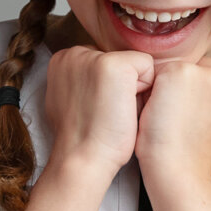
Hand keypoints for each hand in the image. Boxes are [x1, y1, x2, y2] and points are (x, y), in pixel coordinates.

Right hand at [43, 46, 154, 177]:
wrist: (83, 158)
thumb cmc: (83, 137)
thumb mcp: (71, 99)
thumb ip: (82, 80)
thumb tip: (98, 76)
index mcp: (63, 59)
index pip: (103, 59)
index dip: (109, 85)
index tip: (97, 108)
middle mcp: (74, 52)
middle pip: (119, 59)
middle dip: (120, 84)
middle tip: (106, 111)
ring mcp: (93, 57)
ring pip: (133, 63)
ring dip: (132, 87)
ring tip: (115, 110)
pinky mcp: (113, 65)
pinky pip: (147, 66)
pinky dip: (144, 89)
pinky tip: (126, 108)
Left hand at [135, 55, 210, 181]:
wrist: (178, 166)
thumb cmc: (196, 145)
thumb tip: (209, 70)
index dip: (207, 89)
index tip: (203, 113)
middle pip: (206, 63)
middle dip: (194, 84)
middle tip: (190, 115)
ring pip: (186, 66)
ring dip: (177, 84)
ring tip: (179, 113)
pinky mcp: (183, 72)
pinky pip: (165, 70)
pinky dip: (159, 87)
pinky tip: (165, 108)